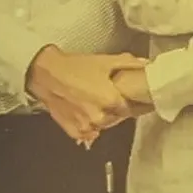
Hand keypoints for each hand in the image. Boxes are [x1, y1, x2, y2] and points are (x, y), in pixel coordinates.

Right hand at [26, 46, 149, 144]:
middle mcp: (101, 118)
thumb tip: (148, 66)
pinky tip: (87, 109)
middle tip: (113, 93)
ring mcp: (87, 127)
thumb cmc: (74, 66)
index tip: (139, 96)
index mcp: (113, 101)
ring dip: (106, 115)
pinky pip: (90, 132)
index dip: (138, 101)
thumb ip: (130, 65)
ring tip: (97, 100)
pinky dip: (91, 124)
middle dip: (120, 106)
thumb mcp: (105, 61)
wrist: (45, 74)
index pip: (136, 108)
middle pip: (121, 117)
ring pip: (106, 124)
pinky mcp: (75, 131)